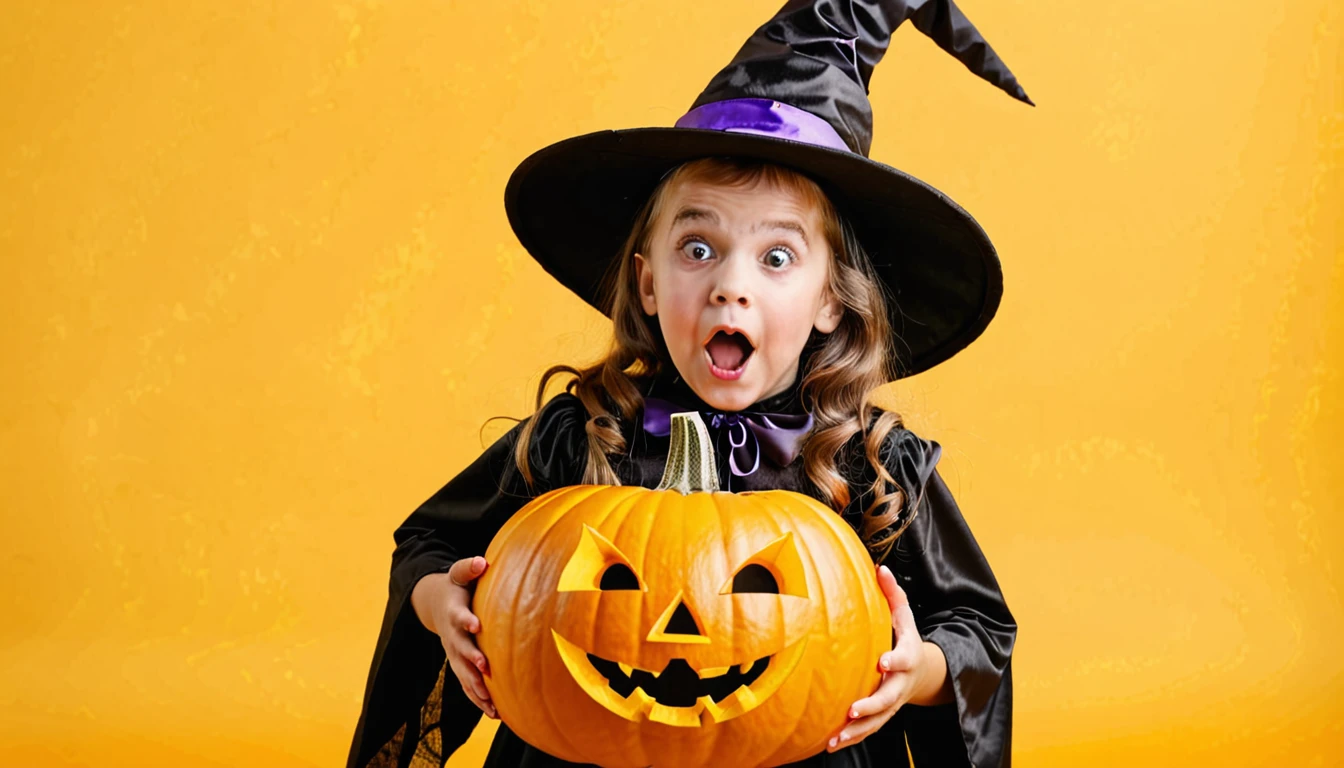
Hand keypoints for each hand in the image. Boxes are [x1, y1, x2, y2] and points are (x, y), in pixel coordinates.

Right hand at [411, 555, 496, 718]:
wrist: (435, 604)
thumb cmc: (456, 586)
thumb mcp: (458, 574)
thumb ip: (468, 568)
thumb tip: (481, 561)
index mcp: (453, 612)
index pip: (459, 616)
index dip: (466, 620)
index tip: (477, 625)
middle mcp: (451, 636)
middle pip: (459, 650)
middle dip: (471, 659)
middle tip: (485, 667)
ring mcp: (453, 653)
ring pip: (463, 674)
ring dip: (476, 688)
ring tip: (491, 704)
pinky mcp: (459, 664)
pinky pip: (467, 685)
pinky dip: (478, 699)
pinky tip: (494, 713)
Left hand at [826, 564, 931, 751]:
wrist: (923, 672)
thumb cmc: (906, 638)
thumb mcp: (904, 614)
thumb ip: (893, 593)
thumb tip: (880, 567)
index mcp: (907, 657)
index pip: (903, 659)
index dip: (895, 661)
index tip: (882, 662)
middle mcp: (900, 683)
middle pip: (889, 698)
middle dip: (871, 705)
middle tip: (853, 709)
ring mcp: (892, 703)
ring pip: (877, 721)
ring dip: (857, 731)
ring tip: (836, 738)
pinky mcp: (883, 715)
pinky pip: (869, 730)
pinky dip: (852, 738)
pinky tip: (831, 745)